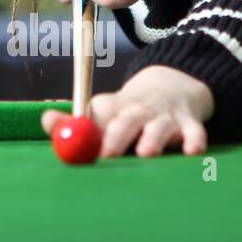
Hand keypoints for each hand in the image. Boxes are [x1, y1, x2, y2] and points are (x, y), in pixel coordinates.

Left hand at [41, 65, 214, 157]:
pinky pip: (195, 133)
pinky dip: (194, 141)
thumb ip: (74, 121)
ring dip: (153, 139)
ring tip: (146, 153)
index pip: (99, 117)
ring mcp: (166, 118)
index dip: (90, 131)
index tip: (82, 144)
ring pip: (159, 128)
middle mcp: (139, 111)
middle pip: (126, 122)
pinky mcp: (191, 125)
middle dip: (117, 137)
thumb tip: (46, 120)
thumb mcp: (103, 111)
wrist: (172, 86)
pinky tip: (192, 151)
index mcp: (114, 108)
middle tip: (108, 155)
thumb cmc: (129, 110)